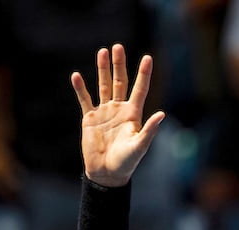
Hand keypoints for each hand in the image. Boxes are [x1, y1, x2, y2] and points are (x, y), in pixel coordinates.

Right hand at [71, 44, 164, 186]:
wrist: (107, 174)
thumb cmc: (126, 162)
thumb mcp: (140, 146)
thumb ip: (149, 130)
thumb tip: (161, 114)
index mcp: (133, 114)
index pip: (140, 89)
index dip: (143, 74)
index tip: (147, 57)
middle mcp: (119, 109)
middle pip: (119, 82)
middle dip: (119, 65)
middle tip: (118, 46)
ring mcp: (104, 112)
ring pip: (103, 86)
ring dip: (102, 69)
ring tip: (102, 52)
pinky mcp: (89, 119)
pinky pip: (85, 100)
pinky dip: (80, 88)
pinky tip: (76, 75)